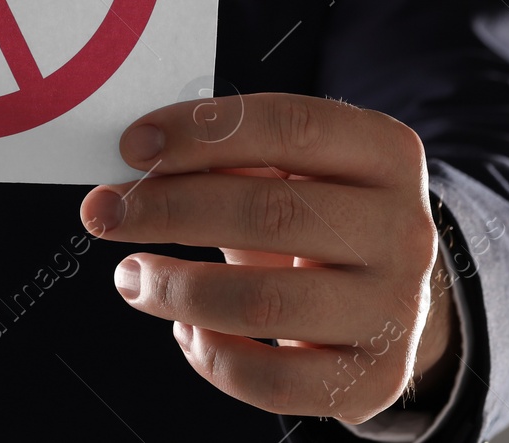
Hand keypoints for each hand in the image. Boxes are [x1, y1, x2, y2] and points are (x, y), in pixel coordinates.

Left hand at [78, 92, 456, 424]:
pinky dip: (214, 357)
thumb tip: (138, 157)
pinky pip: (275, 381)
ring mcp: (396, 309)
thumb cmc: (315, 216)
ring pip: (264, 302)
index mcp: (386, 153)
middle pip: (271, 214)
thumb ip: (228, 154)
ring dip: (176, 288)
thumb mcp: (292, 169)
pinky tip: (187, 331)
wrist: (389, 298)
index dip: (202, 132)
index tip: (133, 146)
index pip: (290, 127)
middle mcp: (405, 229)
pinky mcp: (375, 378)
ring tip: (130, 277)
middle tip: (103, 213)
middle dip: (169, 210)